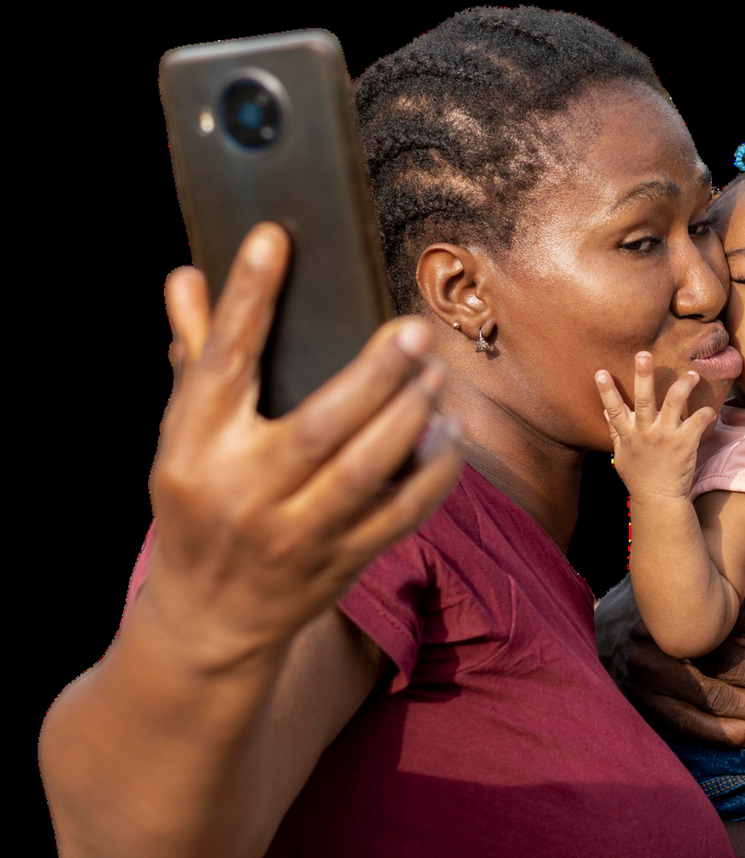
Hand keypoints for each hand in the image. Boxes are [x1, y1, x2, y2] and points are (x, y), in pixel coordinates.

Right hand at [146, 223, 462, 663]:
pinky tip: (450, 435)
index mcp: (194, 447)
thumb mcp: (182, 436)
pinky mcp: (340, 563)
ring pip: (366, 472)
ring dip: (411, 420)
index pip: (221, 360)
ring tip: (437, 376)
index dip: (248, 298)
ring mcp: (295, 533)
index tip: (275, 238)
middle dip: (374, 374)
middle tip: (414, 328)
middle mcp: (244, 491)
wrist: (209, 619)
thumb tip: (187, 276)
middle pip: (318, 425)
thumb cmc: (198, 505)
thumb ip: (192, 354)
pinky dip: (432, 475)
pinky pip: (400, 515)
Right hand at [595, 351, 717, 500]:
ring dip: (684, 384)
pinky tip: (710, 410)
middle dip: (643, 375)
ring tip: (693, 373)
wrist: (659, 500)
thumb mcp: (621, 456)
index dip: (607, 391)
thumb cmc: (639, 478)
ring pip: (674, 402)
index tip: (601, 372)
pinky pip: (698, 421)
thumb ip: (614, 432)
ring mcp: (665, 436)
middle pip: (644, 398)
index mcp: (628, 434)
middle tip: (644, 353)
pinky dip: (706, 413)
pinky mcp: (685, 443)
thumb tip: (605, 413)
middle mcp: (645, 432)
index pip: (613, 409)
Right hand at [595, 578, 744, 745]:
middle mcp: (660, 635)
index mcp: (678, 599)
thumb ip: (728, 589)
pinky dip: (723, 732)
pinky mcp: (640, 702)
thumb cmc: (663, 604)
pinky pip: (686, 723)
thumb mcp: (689, 584)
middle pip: (730, 661)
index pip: (732, 613)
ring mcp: (646, 672)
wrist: (597, 628)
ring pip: (715, 696)